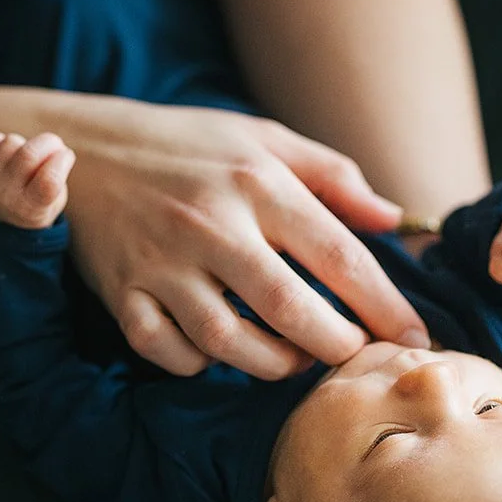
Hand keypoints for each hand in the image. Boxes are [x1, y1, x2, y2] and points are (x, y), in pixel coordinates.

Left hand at [0, 132, 74, 228]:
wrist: (0, 215)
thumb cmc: (37, 202)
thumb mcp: (55, 200)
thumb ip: (58, 176)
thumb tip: (56, 148)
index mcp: (30, 210)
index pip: (48, 180)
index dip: (62, 160)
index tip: (66, 155)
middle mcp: (4, 197)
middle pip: (28, 155)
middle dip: (48, 142)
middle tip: (56, 145)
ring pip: (12, 142)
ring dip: (25, 144)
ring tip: (26, 160)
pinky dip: (6, 144)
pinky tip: (9, 158)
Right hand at [61, 100, 429, 378]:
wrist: (85, 146)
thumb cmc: (188, 144)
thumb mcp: (263, 139)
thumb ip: (333, 176)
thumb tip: (396, 218)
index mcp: (255, 182)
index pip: (337, 254)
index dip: (384, 305)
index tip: (416, 338)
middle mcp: (209, 223)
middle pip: (288, 307)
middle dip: (336, 346)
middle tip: (356, 358)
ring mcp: (160, 262)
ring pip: (227, 340)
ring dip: (273, 363)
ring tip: (295, 357)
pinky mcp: (121, 291)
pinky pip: (167, 351)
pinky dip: (199, 363)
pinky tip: (220, 351)